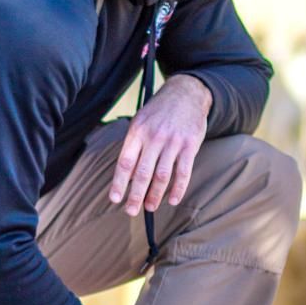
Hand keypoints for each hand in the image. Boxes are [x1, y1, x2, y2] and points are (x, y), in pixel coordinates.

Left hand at [109, 74, 210, 217]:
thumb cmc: (159, 112)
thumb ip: (134, 146)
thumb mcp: (141, 121)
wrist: (186, 93)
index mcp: (137, 131)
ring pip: (162, 175)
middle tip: (131, 211)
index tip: (115, 199)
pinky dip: (178, 189)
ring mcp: (173, 141)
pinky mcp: (190, 145)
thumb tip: (127, 176)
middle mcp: (154, 137)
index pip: (125, 162)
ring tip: (150, 207)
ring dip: (155, 195)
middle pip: (143, 173)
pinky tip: (173, 199)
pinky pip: (184, 172)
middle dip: (136, 195)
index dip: (119, 183)